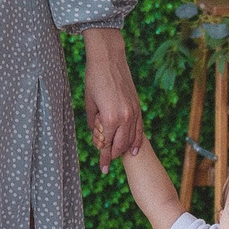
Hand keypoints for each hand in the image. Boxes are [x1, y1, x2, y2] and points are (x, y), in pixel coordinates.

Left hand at [83, 29, 143, 169]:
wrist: (109, 59)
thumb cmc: (95, 79)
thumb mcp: (89, 103)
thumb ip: (94, 122)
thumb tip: (97, 134)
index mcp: (110, 118)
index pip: (107, 145)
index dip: (104, 158)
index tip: (103, 169)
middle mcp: (124, 117)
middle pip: (120, 145)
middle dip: (114, 156)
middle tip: (108, 164)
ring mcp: (133, 112)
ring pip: (132, 138)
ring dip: (125, 149)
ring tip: (121, 158)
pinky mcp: (137, 106)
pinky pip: (139, 128)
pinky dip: (137, 139)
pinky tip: (134, 147)